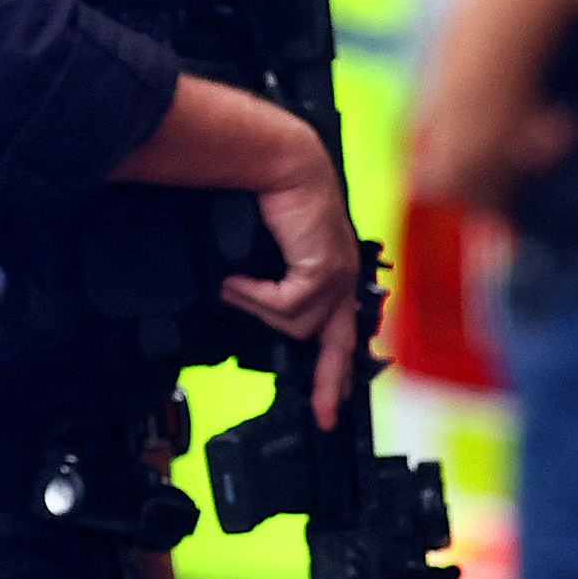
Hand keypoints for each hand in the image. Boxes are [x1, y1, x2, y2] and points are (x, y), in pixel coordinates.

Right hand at [218, 141, 366, 428]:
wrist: (279, 162)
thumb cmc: (271, 198)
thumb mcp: (269, 254)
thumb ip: (266, 285)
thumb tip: (240, 307)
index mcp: (335, 275)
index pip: (342, 332)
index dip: (336, 370)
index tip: (332, 401)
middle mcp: (344, 278)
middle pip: (339, 346)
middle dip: (330, 385)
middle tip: (324, 416)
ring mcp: (337, 275)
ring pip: (297, 324)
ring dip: (258, 308)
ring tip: (234, 284)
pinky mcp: (322, 268)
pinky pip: (286, 304)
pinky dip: (255, 295)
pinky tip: (238, 280)